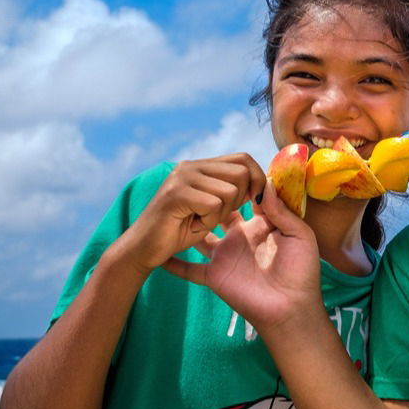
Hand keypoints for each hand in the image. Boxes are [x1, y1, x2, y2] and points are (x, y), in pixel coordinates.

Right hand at [119, 154, 266, 272]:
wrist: (143, 249)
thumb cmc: (180, 232)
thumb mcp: (213, 208)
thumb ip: (234, 192)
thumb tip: (265, 183)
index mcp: (201, 167)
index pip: (244, 159)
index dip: (256, 179)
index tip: (253, 202)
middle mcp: (192, 166)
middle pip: (241, 173)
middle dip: (238, 201)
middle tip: (216, 216)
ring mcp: (182, 177)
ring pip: (230, 191)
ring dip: (220, 215)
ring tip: (199, 221)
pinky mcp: (176, 193)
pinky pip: (214, 205)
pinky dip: (208, 223)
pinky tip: (192, 226)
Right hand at [161, 181, 324, 332]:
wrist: (291, 308)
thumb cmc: (302, 272)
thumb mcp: (299, 235)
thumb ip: (283, 210)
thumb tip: (267, 182)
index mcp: (261, 227)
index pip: (247, 200)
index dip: (241, 186)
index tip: (231, 170)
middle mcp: (240, 238)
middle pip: (220, 213)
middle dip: (212, 199)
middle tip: (200, 182)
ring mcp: (225, 256)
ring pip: (199, 237)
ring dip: (188, 226)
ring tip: (172, 208)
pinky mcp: (214, 275)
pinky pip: (188, 269)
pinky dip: (173, 263)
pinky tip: (157, 253)